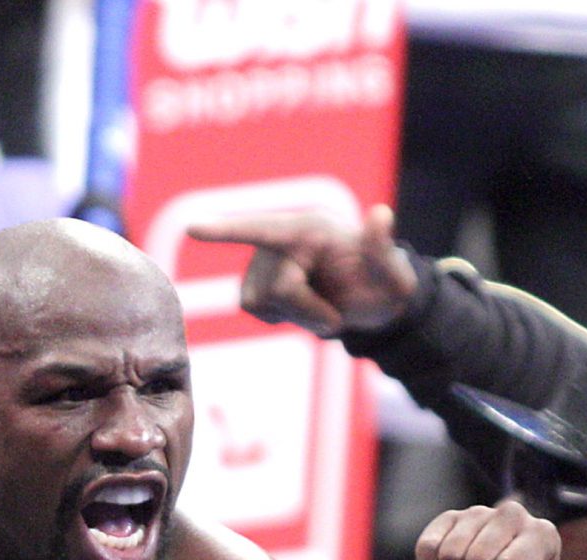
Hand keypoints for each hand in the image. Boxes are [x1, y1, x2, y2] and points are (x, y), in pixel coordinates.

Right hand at [186, 204, 417, 338]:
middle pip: (274, 289)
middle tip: (337, 318)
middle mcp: (281, 239)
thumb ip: (384, 249)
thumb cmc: (384, 286)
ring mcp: (264, 260)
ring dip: (294, 316)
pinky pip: (254, 309)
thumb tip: (381, 214)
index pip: (264, 229)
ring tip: (321, 307)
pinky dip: (282, 317)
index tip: (192, 227)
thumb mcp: (394, 277)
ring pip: (258, 301)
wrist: (371, 302)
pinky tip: (303, 307)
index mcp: (310, 229)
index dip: (228, 230)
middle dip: (307, 311)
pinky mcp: (255, 283)